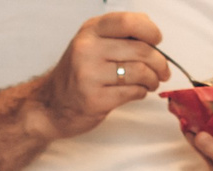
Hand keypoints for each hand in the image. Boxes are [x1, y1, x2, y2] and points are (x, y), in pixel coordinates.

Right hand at [27, 12, 168, 141]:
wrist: (50, 106)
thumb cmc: (78, 73)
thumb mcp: (91, 44)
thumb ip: (118, 35)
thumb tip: (153, 36)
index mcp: (90, 31)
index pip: (128, 22)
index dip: (150, 30)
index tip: (157, 40)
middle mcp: (87, 50)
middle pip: (141, 50)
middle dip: (159, 62)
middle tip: (162, 70)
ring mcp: (89, 76)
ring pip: (140, 72)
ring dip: (153, 79)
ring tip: (152, 82)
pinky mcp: (95, 100)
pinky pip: (133, 92)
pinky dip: (141, 92)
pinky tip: (137, 91)